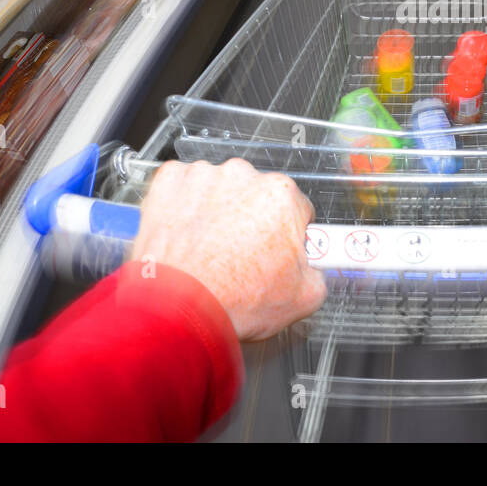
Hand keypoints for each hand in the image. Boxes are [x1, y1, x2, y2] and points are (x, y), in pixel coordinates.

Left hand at [131, 158, 327, 340]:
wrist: (177, 310)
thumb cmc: (234, 301)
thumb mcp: (305, 297)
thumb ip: (318, 271)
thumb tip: (313, 267)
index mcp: (281, 195)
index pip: (296, 208)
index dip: (286, 234)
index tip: (274, 250)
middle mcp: (243, 175)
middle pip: (255, 195)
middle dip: (250, 220)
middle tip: (238, 257)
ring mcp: (203, 176)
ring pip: (219, 190)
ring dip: (216, 211)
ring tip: (208, 251)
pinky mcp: (169, 182)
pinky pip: (183, 189)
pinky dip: (183, 207)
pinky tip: (184, 236)